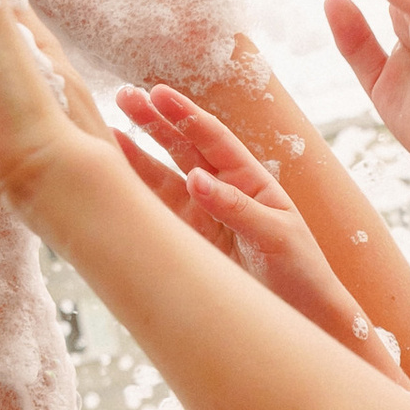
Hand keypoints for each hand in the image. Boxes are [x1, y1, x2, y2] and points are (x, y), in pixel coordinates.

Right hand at [115, 84, 409, 386]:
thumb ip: (236, 207)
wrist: (304, 316)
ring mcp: (201, 216)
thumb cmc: (301, 272)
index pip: (213, 139)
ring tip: (105, 132)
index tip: (158, 93)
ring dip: (136, 155)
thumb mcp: (276, 236)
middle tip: (123, 97)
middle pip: (182, 149)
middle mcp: (222, 192)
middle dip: (154, 122)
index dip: (185, 115)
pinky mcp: (189, 242)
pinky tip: (113, 180)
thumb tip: (196, 179)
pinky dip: (135, 197)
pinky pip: (157, 214)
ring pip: (163, 178)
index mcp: (250, 180)